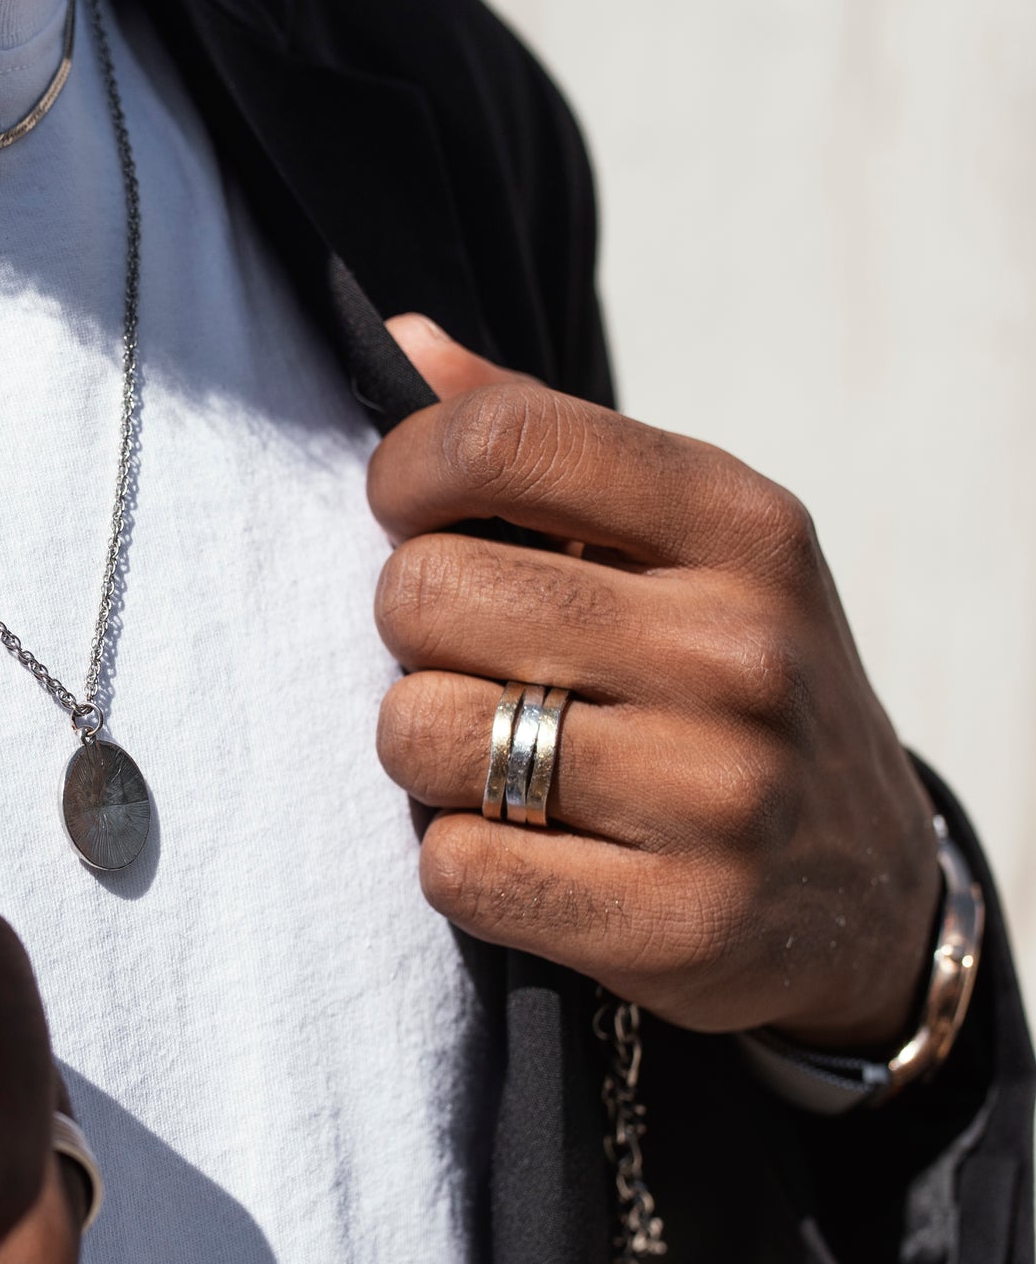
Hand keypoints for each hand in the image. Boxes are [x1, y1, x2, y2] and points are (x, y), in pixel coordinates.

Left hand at [370, 318, 941, 1046]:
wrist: (863, 890)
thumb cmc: (727, 681)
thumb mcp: (686, 542)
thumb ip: (544, 437)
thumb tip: (400, 339)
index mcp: (740, 525)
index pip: (503, 440)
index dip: (405, 476)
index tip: (411, 515)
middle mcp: (739, 649)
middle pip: (427, 593)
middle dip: (411, 631)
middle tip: (471, 660)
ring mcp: (716, 794)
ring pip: (419, 733)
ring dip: (424, 754)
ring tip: (497, 756)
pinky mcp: (677, 924)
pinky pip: (458, 870)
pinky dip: (462, 864)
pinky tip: (530, 850)